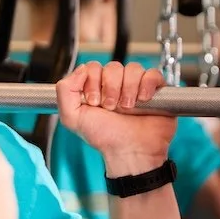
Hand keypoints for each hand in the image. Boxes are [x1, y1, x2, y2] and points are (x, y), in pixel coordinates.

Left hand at [56, 60, 174, 175]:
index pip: (92, 67)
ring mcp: (135, 87)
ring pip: (133, 69)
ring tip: (128, 108)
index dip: (93, 81)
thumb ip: (65, 91)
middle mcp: (115, 86)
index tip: (94, 102)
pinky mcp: (155, 90)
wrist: (130, 152)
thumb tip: (80, 69)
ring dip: (128, 88)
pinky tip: (143, 100)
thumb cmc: (104, 138)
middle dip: (110, 87)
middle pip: (113, 67)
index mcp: (96, 89)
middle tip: (111, 107)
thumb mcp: (72, 118)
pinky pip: (153, 74)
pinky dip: (147, 84)